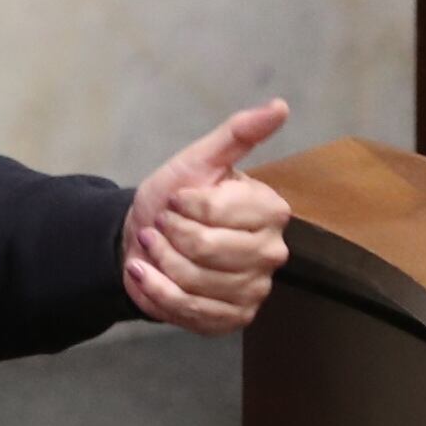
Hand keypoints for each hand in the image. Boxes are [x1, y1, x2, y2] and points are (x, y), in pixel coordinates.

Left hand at [125, 100, 292, 334]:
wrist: (147, 240)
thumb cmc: (175, 198)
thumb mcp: (200, 159)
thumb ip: (239, 133)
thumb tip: (280, 105)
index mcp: (270, 210)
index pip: (216, 211)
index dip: (183, 205)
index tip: (174, 200)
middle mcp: (272, 252)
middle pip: (206, 250)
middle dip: (169, 235)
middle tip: (160, 225)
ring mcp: (255, 290)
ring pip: (194, 281)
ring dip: (159, 261)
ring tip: (152, 247)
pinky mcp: (234, 319)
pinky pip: (188, 309)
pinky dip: (156, 291)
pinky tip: (145, 273)